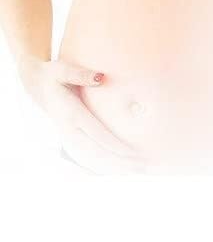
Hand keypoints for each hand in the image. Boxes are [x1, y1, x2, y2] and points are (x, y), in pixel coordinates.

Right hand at [20, 58, 143, 172]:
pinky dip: (107, 169)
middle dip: (122, 162)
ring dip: (117, 169)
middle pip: (99, 153)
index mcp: (71, 115)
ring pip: (95, 162)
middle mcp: (71, 131)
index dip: (116, 146)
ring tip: (140, 172)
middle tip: (145, 166)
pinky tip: (125, 172)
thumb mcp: (62, 69)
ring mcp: (70, 140)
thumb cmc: (54, 76)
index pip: (98, 135)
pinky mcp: (72, 143)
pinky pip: (90, 162)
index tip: (135, 153)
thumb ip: (80, 74)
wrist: (37, 87)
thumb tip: (100, 78)